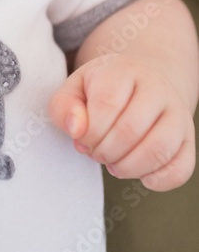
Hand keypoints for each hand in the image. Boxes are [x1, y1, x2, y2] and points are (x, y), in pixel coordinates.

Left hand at [48, 53, 195, 190]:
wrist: (146, 80)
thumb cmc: (105, 88)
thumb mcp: (76, 87)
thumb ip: (64, 106)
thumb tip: (77, 130)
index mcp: (124, 71)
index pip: (106, 105)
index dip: (89, 132)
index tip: (82, 138)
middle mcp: (157, 90)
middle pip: (130, 131)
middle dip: (104, 151)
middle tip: (96, 152)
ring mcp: (178, 115)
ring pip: (158, 151)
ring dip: (128, 167)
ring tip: (115, 163)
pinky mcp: (189, 140)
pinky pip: (180, 169)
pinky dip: (157, 180)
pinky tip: (140, 173)